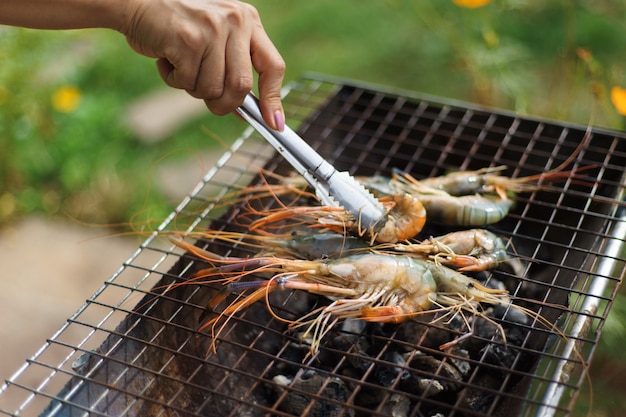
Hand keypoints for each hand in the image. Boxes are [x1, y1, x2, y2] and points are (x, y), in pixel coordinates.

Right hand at [122, 0, 285, 128]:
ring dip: (194, 89)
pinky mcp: (188, 39)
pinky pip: (188, 82)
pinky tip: (167, 58)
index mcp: (248, 20)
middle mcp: (235, 21)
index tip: (274, 123)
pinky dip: (174, 80)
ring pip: (213, 88)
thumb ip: (234, 67)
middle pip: (241, 86)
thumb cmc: (177, 26)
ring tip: (182, 66)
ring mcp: (212, 29)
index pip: (273, 65)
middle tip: (209, 100)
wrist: (135, 1)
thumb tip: (248, 111)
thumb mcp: (216, 36)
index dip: (273, 98)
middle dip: (224, 104)